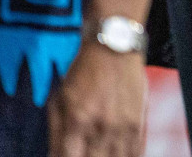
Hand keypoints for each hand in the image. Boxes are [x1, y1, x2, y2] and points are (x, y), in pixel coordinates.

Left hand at [48, 42, 146, 156]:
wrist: (115, 46)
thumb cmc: (84, 70)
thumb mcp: (60, 98)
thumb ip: (56, 131)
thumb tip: (53, 156)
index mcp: (78, 120)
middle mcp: (101, 126)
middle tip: (83, 153)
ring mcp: (122, 126)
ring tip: (100, 153)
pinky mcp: (138, 122)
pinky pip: (135, 152)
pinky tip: (118, 155)